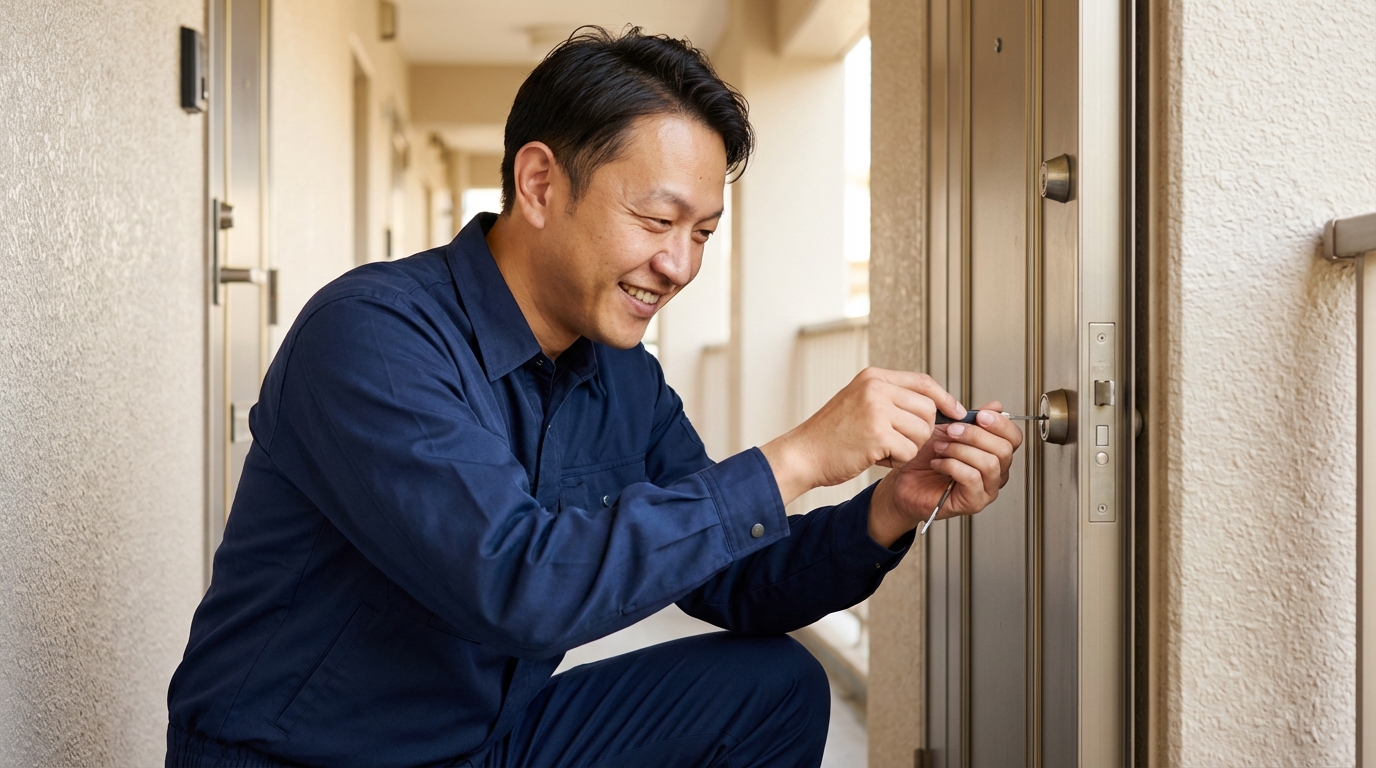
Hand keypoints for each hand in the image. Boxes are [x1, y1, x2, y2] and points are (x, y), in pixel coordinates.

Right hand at [759, 368, 964, 504]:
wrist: (803, 454)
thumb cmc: (831, 435)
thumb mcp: (861, 403)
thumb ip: (892, 399)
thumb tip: (935, 407)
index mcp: (873, 377)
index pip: (923, 382)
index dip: (944, 398)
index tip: (957, 412)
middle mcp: (876, 388)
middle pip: (928, 409)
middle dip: (920, 431)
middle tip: (895, 441)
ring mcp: (876, 409)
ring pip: (922, 432)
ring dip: (907, 448)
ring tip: (880, 448)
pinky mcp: (877, 434)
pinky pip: (909, 451)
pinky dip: (896, 460)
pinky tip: (875, 457)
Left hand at [867, 401, 1024, 546]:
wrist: (903, 480)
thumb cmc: (924, 458)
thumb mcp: (948, 429)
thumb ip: (972, 418)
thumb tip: (995, 406)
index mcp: (994, 453)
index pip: (1014, 438)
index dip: (1000, 424)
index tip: (980, 415)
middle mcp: (996, 472)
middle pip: (1004, 450)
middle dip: (975, 435)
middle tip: (951, 430)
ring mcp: (987, 489)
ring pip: (989, 463)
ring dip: (960, 450)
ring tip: (940, 447)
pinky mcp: (974, 502)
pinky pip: (972, 478)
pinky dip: (951, 465)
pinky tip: (938, 463)